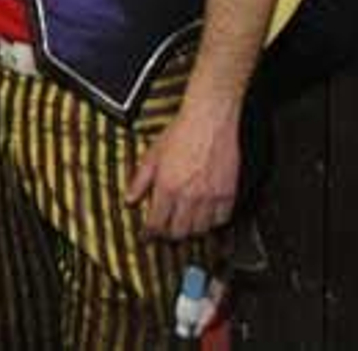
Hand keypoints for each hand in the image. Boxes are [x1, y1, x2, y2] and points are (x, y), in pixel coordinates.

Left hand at [124, 102, 240, 240]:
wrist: (209, 121)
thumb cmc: (181, 133)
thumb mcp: (151, 155)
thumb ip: (139, 180)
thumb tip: (130, 200)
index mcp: (167, 188)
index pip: (157, 224)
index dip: (150, 234)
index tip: (147, 236)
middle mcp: (189, 196)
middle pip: (179, 232)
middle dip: (170, 234)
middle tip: (166, 230)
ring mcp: (210, 197)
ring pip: (200, 229)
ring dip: (191, 230)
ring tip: (185, 223)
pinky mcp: (228, 193)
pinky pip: (221, 219)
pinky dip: (213, 221)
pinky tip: (206, 215)